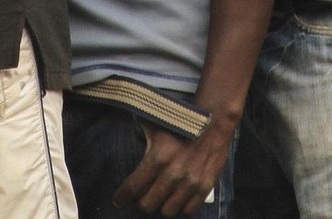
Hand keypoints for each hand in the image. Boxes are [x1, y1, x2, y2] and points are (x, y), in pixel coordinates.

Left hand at [114, 120, 234, 216]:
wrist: (213, 122)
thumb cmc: (181, 123)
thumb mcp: (155, 125)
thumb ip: (139, 133)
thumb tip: (120, 125)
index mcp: (157, 157)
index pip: (133, 187)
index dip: (122, 197)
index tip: (118, 201)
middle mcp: (173, 173)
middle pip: (148, 204)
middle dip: (142, 201)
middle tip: (143, 195)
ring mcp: (190, 182)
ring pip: (168, 211)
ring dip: (163, 205)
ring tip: (162, 196)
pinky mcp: (206, 186)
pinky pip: (188, 210)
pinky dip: (182, 206)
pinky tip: (179, 197)